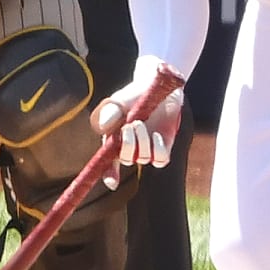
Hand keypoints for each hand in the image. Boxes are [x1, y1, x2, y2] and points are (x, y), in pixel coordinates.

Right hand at [90, 56, 184, 188]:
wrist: (158, 87)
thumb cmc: (135, 95)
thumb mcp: (119, 100)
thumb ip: (109, 111)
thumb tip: (105, 127)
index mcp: (114, 140)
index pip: (108, 163)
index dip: (109, 175)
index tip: (113, 183)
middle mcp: (130, 147)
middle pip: (126, 159)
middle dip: (127, 146)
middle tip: (130, 126)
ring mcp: (148, 147)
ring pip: (143, 158)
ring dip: (142, 143)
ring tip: (140, 123)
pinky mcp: (164, 146)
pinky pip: (161, 159)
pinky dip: (158, 149)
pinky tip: (156, 135)